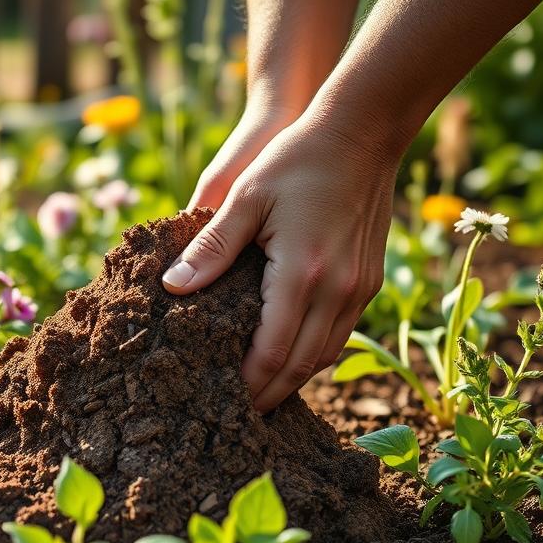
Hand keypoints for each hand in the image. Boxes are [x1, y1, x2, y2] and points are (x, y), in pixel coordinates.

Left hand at [163, 113, 395, 411]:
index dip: (249, 383)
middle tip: (240, 412)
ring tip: (262, 393)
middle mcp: (337, 290)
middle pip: (302, 365)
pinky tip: (292, 356)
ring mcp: (359, 287)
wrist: (364, 130)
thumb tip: (173, 287)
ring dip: (293, 379)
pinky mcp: (368, 280)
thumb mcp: (246, 197)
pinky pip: (341, 334)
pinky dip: (314, 355)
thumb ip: (211, 248)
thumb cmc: (296, 159)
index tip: (224, 400)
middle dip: (270, 394)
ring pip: (326, 355)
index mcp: (302, 274)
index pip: (273, 352)